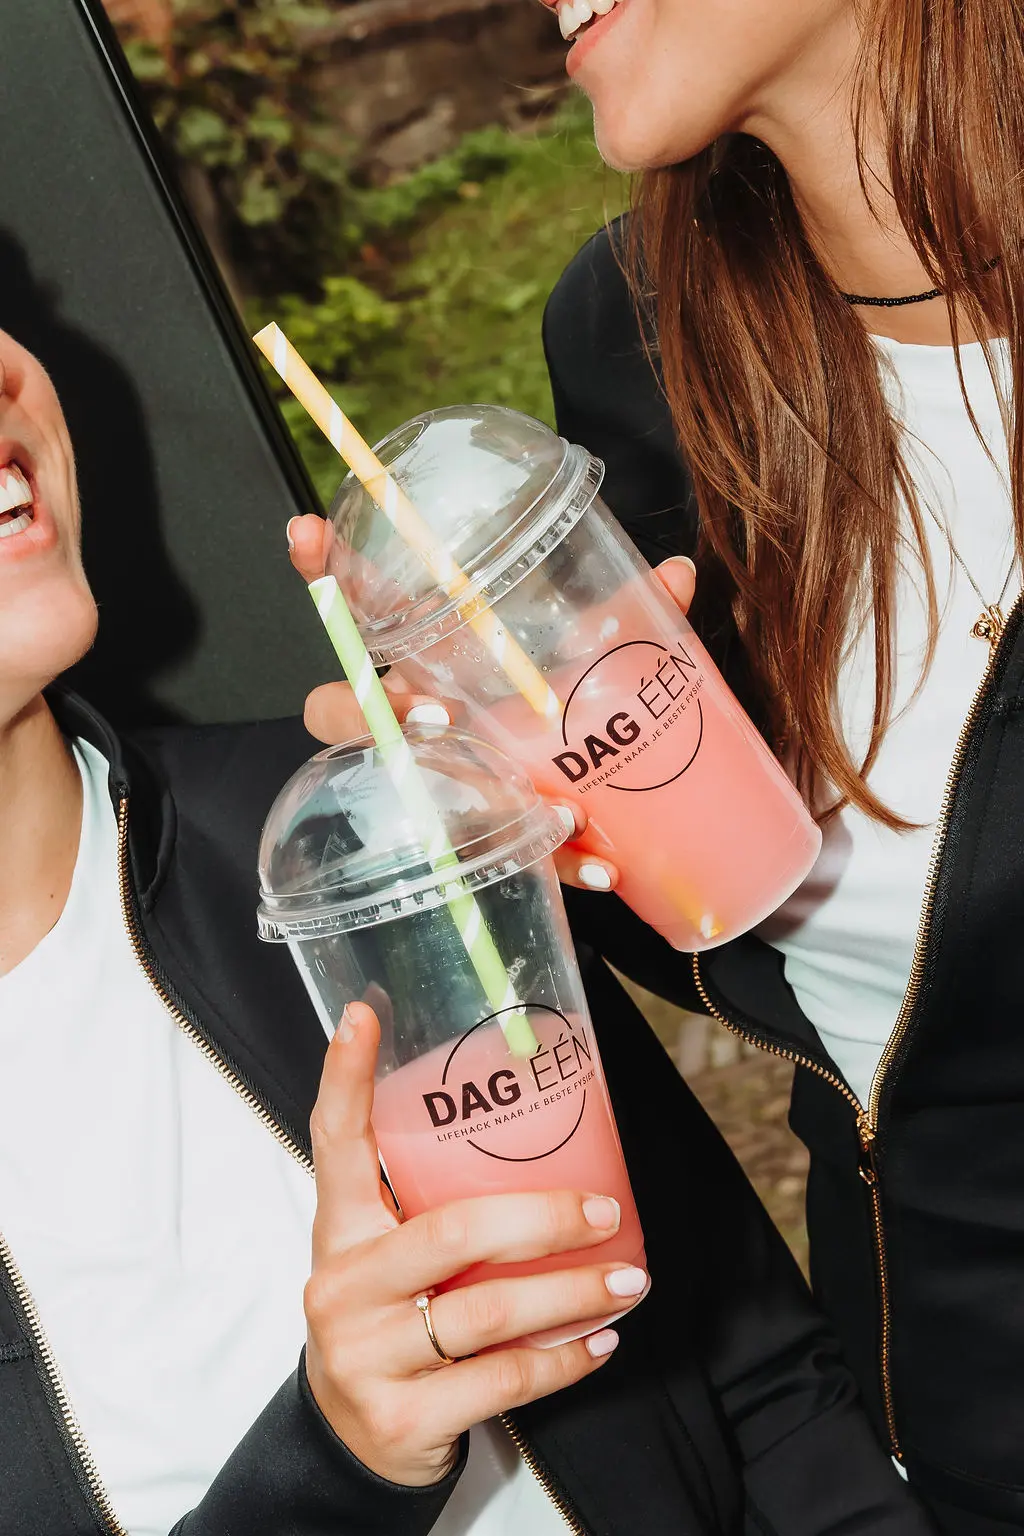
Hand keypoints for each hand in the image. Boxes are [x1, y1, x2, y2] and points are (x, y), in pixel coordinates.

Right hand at [288, 516, 695, 892]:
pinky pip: (495, 856)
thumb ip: (625, 613)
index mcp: (425, 660)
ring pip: (399, 790)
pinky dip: (558, 862)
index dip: (320, 567)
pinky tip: (603, 868)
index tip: (304, 530)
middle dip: (360, 711)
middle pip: (337, 709)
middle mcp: (409, 719)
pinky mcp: (483, 842)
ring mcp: (431, 782)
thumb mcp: (592, 655)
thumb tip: (678, 574)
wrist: (597, 801)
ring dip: (450, 792)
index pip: (358, 607)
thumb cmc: (563, 708)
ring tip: (529, 801)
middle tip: (425, 717)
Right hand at [304, 1002, 648, 1486]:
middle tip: (607, 1211)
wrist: (352, 1447)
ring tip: (628, 1279)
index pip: (335, 1143)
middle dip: (545, 1218)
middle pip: (453, 1231)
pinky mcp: (402, 1418)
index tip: (364, 1015)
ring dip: (574, 1293)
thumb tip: (537, 1139)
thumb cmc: (390, 1326)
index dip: (346, 1077)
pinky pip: (503, 1379)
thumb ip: (431, 1207)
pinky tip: (600, 1342)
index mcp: (340, 1232)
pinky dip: (563, 1360)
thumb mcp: (388, 1261)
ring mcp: (366, 1356)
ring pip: (490, 1309)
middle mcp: (343, 1286)